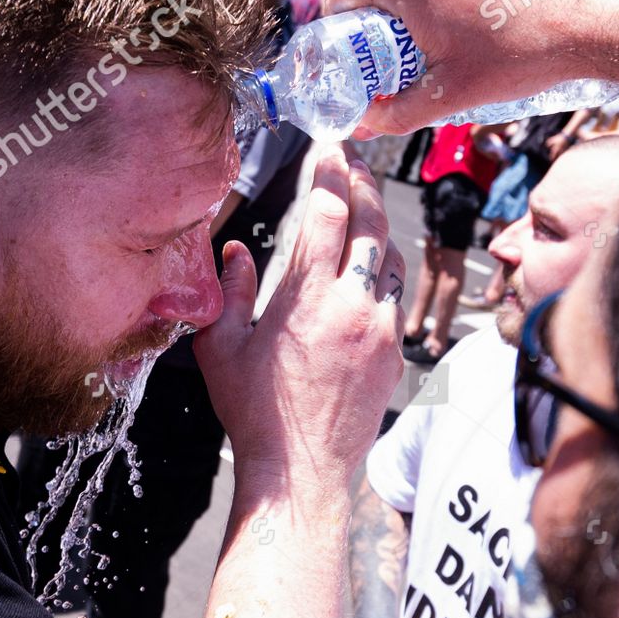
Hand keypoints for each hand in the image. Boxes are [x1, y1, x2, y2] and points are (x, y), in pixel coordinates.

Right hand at [195, 150, 404, 504]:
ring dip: (379, 221)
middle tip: (352, 159)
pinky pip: (397, 293)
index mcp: (306, 297)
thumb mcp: (221, 348)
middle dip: (362, 182)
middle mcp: (352, 305)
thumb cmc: (254, 413)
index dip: (330, 171)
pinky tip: (373, 259)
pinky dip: (386, 265)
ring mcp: (380, 327)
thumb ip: (230, 291)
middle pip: (370, 221)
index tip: (328, 147)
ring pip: (390, 254)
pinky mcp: (393, 350)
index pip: (328, 212)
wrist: (301, 471)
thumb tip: (234, 250)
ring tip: (364, 201)